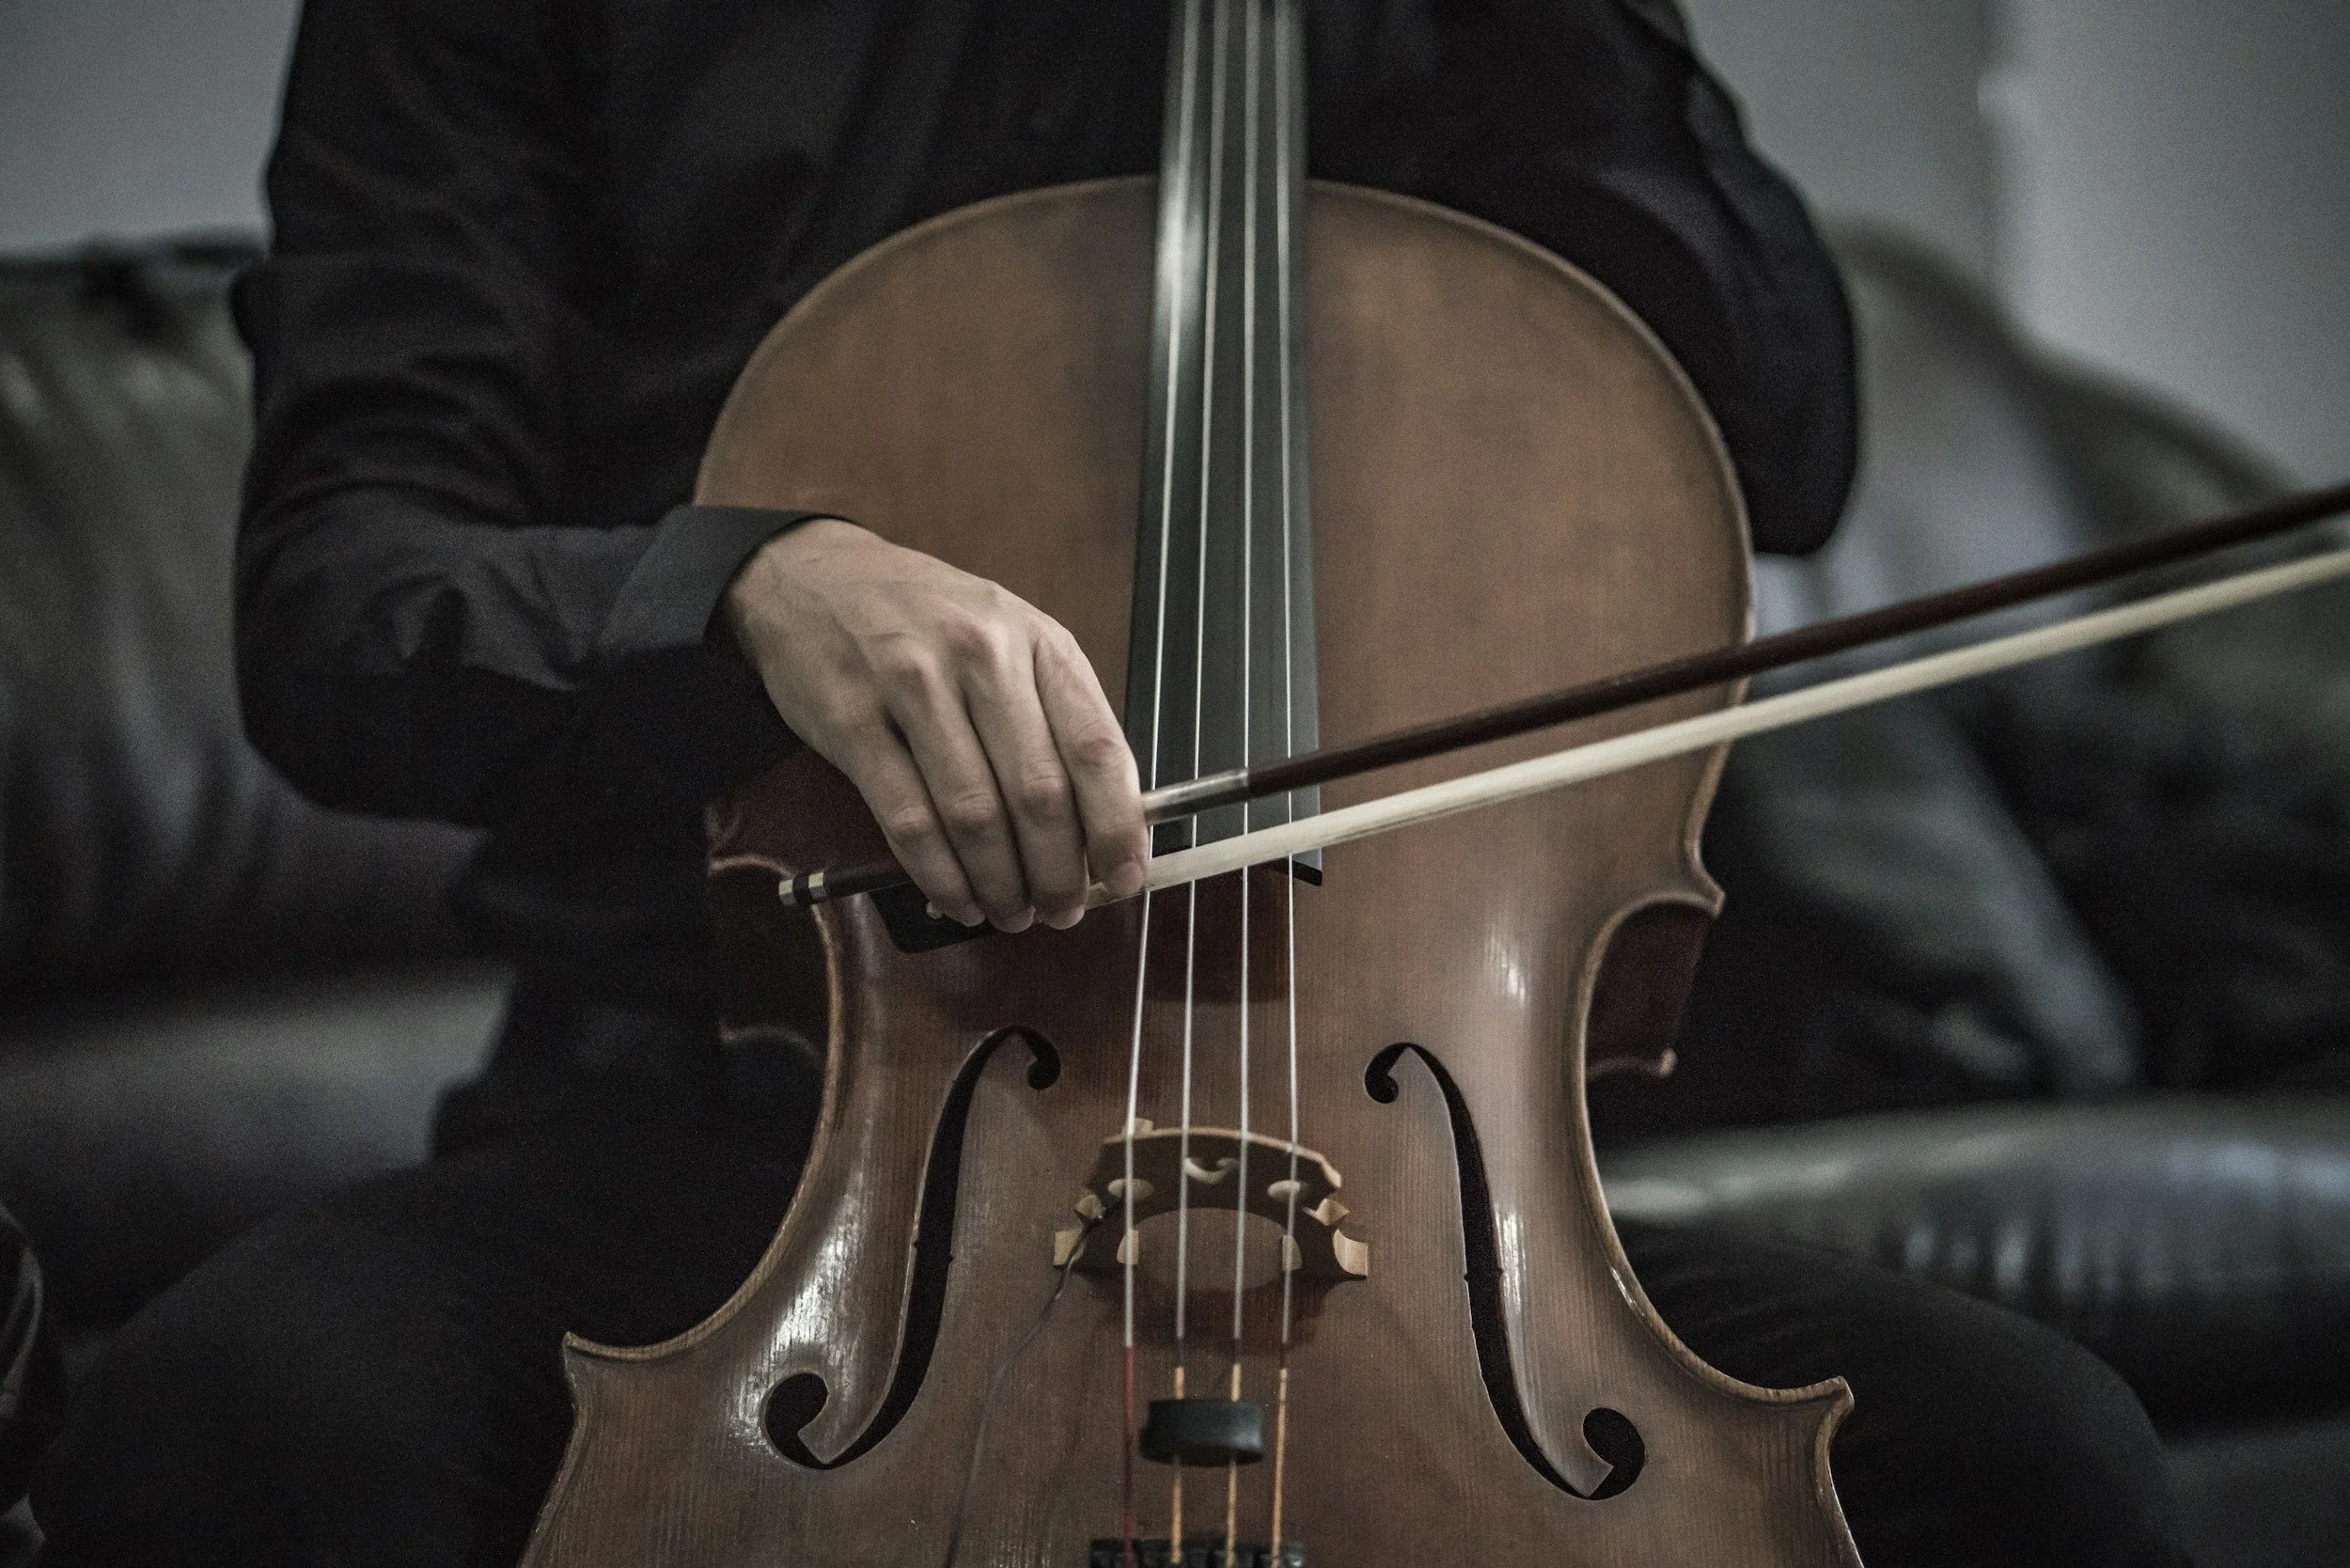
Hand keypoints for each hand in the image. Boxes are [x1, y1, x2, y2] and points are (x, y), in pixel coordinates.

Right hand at [723, 518, 1147, 930]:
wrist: (815, 576)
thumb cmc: (930, 621)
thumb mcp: (1012, 640)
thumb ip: (1058, 719)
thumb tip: (1106, 823)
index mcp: (1038, 641)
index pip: (1096, 747)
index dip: (1117, 827)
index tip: (1125, 879)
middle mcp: (981, 657)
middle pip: (1038, 794)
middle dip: (1058, 872)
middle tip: (1062, 911)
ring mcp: (912, 686)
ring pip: (974, 816)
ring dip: (1000, 884)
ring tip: (1011, 912)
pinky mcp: (853, 721)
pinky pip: (908, 821)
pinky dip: (941, 876)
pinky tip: (957, 899)